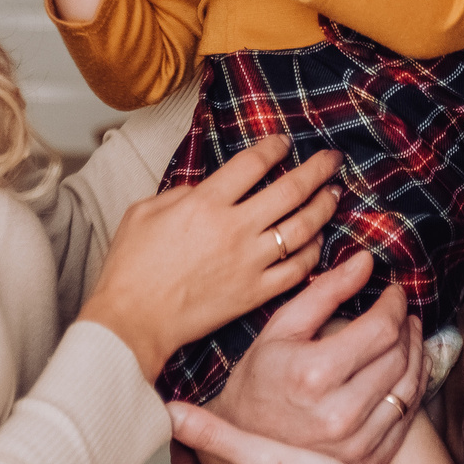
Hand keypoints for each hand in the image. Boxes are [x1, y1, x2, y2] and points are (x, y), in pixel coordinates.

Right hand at [79, 135, 341, 379]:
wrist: (132, 321)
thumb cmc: (130, 268)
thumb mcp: (143, 212)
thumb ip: (180, 192)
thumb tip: (205, 188)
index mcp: (205, 203)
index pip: (253, 163)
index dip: (274, 147)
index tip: (284, 142)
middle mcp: (234, 228)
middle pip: (290, 189)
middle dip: (317, 169)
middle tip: (331, 159)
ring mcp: (249, 262)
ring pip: (302, 228)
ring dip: (323, 207)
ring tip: (333, 194)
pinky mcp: (254, 293)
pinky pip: (297, 269)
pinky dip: (313, 253)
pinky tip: (318, 241)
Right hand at [209, 248, 425, 463]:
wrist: (240, 443)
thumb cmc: (257, 380)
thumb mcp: (281, 328)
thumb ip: (325, 291)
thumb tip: (366, 261)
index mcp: (314, 373)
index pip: (381, 329)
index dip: (395, 304)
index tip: (395, 292)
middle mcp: (339, 413)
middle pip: (398, 356)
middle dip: (406, 326)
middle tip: (402, 313)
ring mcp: (355, 443)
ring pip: (409, 387)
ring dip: (416, 354)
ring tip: (409, 335)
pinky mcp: (366, 461)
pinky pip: (406, 419)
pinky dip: (412, 388)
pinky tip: (406, 370)